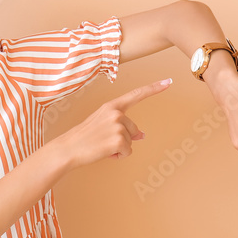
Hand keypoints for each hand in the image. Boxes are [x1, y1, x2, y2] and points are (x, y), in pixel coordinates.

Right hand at [55, 78, 172, 169]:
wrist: (68, 148)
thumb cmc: (84, 137)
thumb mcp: (103, 127)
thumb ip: (122, 126)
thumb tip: (142, 135)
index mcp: (111, 106)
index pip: (136, 95)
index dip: (154, 89)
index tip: (169, 82)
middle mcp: (116, 113)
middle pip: (134, 129)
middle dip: (123, 138)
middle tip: (102, 140)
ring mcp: (117, 126)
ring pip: (131, 142)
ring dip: (119, 148)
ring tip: (101, 145)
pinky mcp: (118, 140)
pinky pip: (128, 152)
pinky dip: (118, 155)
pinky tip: (104, 152)